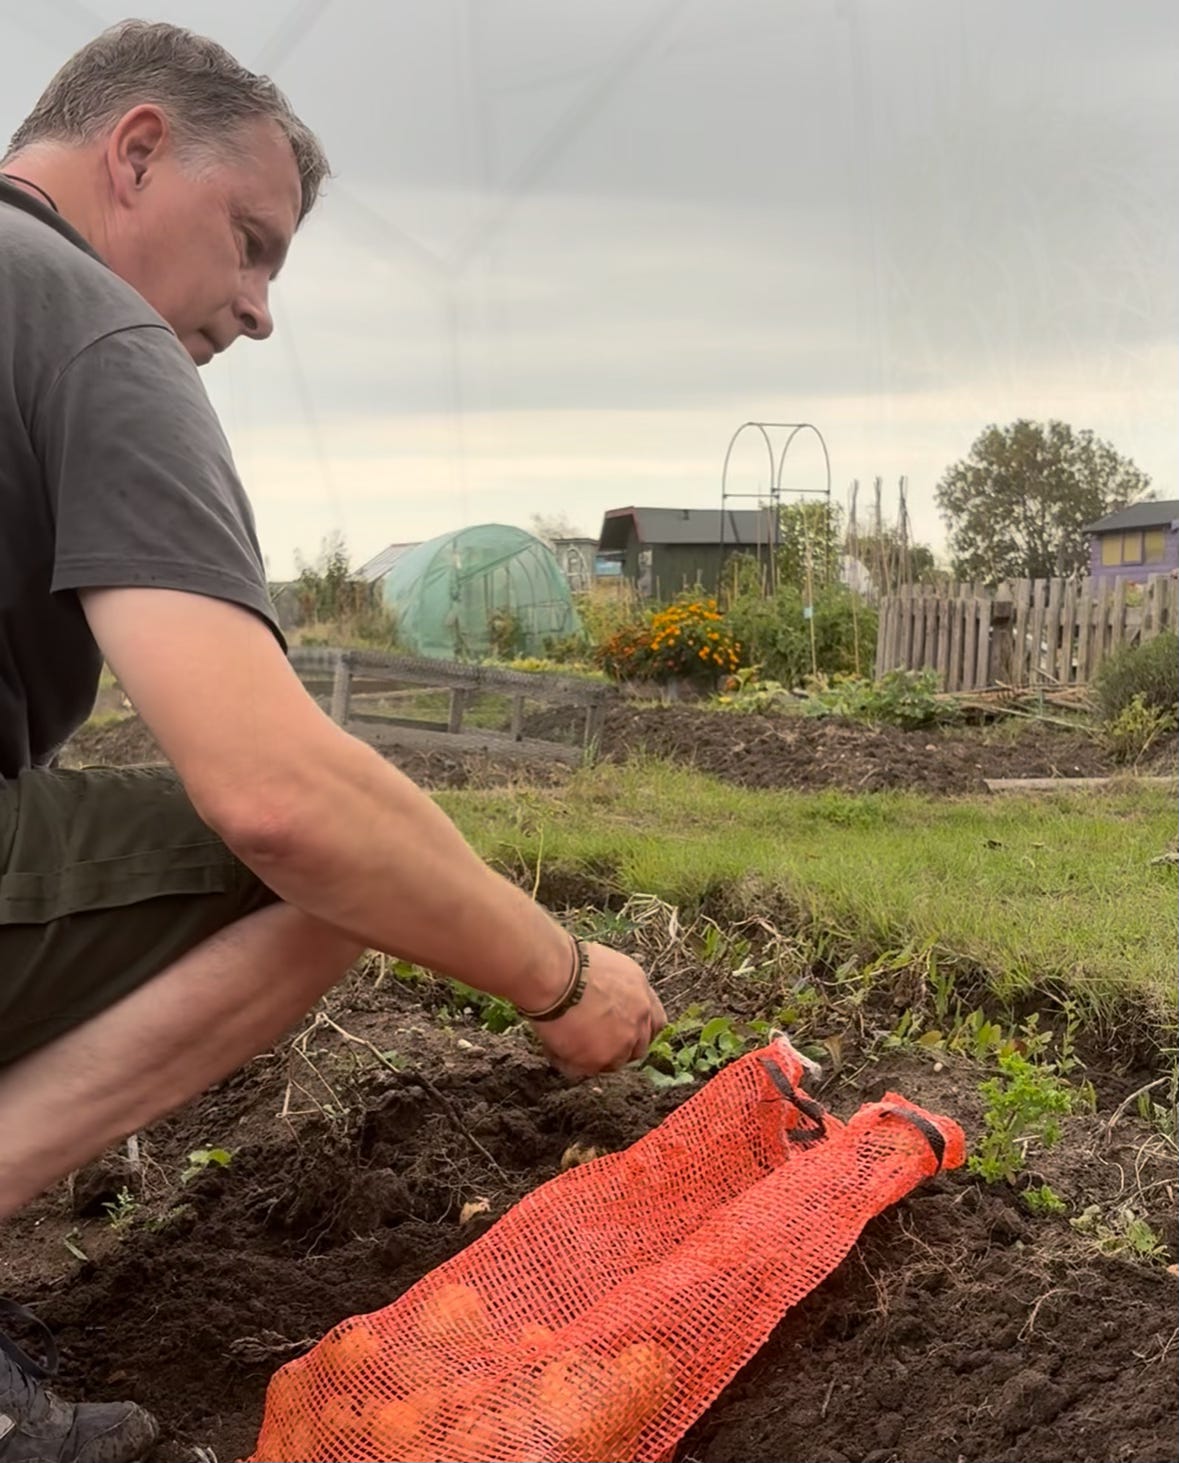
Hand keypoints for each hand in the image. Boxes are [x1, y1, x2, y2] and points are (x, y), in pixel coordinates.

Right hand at [529, 942, 666, 1078]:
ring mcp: (623, 1041)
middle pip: (637, 1047)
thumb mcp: (606, 966)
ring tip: (564, 1040)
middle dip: (618, 1047)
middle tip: (592, 1042)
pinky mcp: (600, 1059)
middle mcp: (639, 1018)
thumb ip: (616, 990)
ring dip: (593, 1056)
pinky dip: (569, 1062)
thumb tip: (605, 1002)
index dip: (638, 1030)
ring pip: (612, 1062)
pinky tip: (553, 1046)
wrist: (557, 975)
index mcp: (641, 992)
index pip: (654, 1021)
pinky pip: (585, 1070)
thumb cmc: (569, 963)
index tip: (622, 1031)